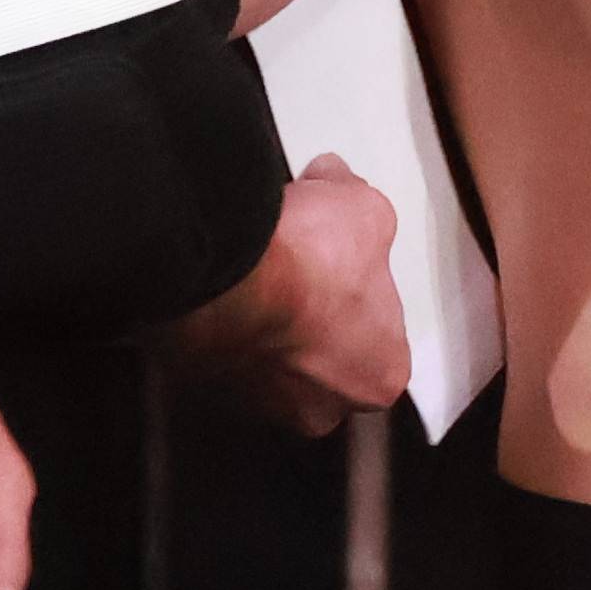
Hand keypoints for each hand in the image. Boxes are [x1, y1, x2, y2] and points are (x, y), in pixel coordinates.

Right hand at [191, 160, 407, 440]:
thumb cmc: (307, 261)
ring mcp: (262, 408)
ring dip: (268, 320)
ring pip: (272, 358)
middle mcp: (325, 407)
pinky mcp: (209, 392)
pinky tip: (226, 284)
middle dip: (314, 311)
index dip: (361, 286)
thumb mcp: (365, 210)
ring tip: (258, 270)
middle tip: (299, 263)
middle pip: (326, 353)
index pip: (381, 333)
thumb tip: (334, 181)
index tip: (342, 258)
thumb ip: (363, 208)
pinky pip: (226, 354)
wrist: (225, 279)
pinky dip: (226, 325)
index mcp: (381, 375)